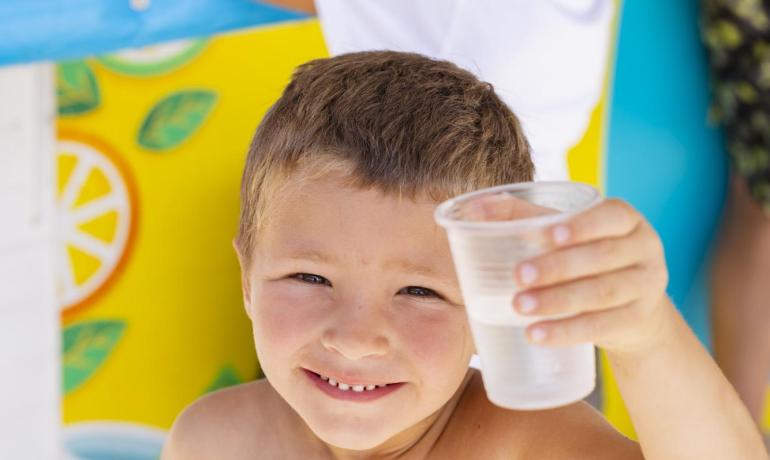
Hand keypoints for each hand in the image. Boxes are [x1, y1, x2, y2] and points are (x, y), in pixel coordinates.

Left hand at [511, 198, 671, 354]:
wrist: (633, 307)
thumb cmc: (585, 258)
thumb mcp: (565, 233)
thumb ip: (523, 216)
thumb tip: (474, 206)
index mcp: (625, 219)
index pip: (609, 216)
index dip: (582, 226)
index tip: (548, 236)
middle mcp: (643, 248)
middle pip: (602, 256)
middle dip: (558, 267)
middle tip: (518, 277)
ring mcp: (646, 286)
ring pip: (602, 294)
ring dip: (558, 302)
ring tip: (519, 307)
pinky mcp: (638, 320)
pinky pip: (602, 327)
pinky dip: (567, 332)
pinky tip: (536, 335)